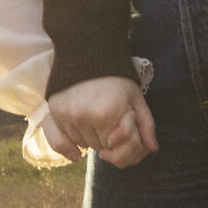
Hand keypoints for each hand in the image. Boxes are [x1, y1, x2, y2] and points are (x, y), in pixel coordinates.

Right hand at [41, 77, 159, 168]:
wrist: (89, 55)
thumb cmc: (117, 79)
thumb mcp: (136, 99)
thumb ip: (146, 125)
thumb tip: (153, 149)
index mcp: (108, 114)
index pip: (118, 147)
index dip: (125, 140)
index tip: (124, 128)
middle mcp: (85, 117)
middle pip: (101, 147)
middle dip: (109, 140)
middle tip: (110, 122)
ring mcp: (68, 115)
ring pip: (83, 145)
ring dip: (91, 139)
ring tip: (95, 120)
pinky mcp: (55, 112)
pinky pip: (60, 142)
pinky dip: (69, 146)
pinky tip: (75, 152)